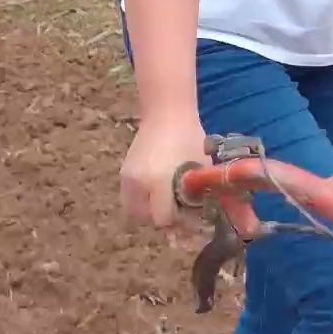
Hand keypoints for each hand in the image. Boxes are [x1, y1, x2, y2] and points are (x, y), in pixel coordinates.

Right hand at [120, 113, 209, 230]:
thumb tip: (209, 217)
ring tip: (166, 204)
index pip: (163, 218)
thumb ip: (201, 194)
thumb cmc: (189, 137)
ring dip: (150, 213)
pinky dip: (141, 202)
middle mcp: (139, 183)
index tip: (192, 217)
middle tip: (179, 213)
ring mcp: (127, 178)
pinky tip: (155, 194)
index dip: (179, 222)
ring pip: (134, 211)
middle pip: (147, 219)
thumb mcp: (200, 167)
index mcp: (159, 181)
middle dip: (164, 219)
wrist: (166, 111)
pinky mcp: (123, 172)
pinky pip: (129, 198)